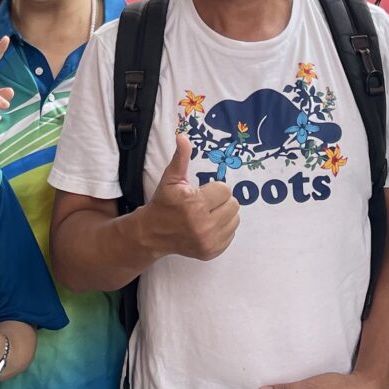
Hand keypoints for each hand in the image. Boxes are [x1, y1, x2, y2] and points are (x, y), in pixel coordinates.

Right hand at [139, 135, 239, 261]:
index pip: (224, 189)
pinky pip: (231, 234)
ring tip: (208, 213)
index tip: (201, 192)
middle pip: (233, 204)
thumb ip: (181, 157)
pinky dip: (223, 228)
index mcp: (194, 204)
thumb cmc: (165, 202)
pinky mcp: (211, 252)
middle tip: (205, 203)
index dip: (213, 188)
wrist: (153, 233)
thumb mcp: (171, 179)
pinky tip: (208, 226)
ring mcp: (208, 241)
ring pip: (235, 219)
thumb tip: (182, 136)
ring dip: (224, 214)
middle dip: (220, 201)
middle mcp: (203, 225)